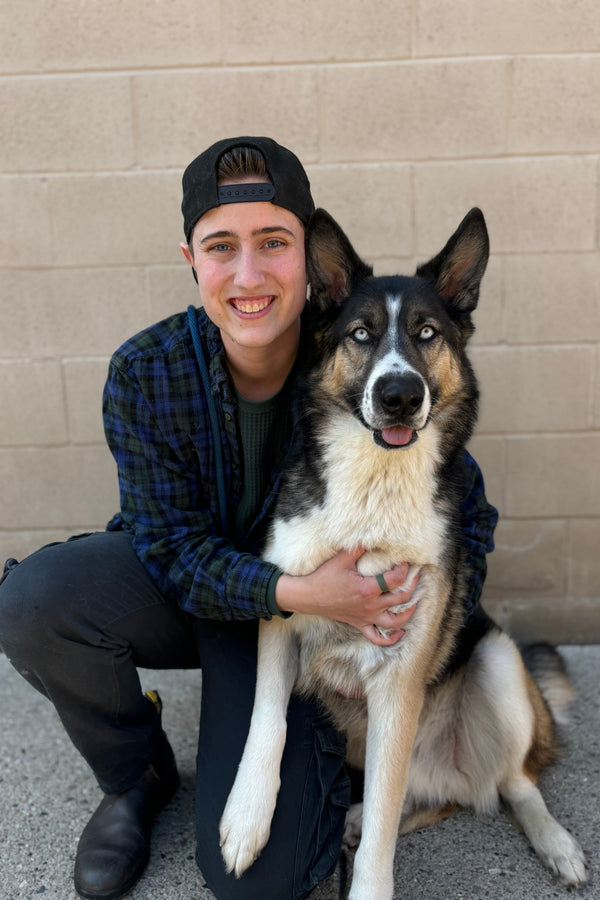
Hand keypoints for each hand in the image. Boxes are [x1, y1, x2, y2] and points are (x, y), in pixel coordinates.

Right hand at [275, 548, 417, 645]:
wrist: (307, 596)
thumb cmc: (324, 576)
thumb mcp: (342, 558)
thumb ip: (359, 547)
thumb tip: (372, 536)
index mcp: (367, 589)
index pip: (395, 579)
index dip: (404, 569)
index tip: (406, 561)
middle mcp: (370, 606)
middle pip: (401, 599)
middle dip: (412, 586)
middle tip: (415, 575)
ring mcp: (366, 617)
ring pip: (395, 621)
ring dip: (408, 612)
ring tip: (414, 602)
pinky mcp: (360, 624)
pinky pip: (378, 637)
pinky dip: (391, 638)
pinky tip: (400, 631)